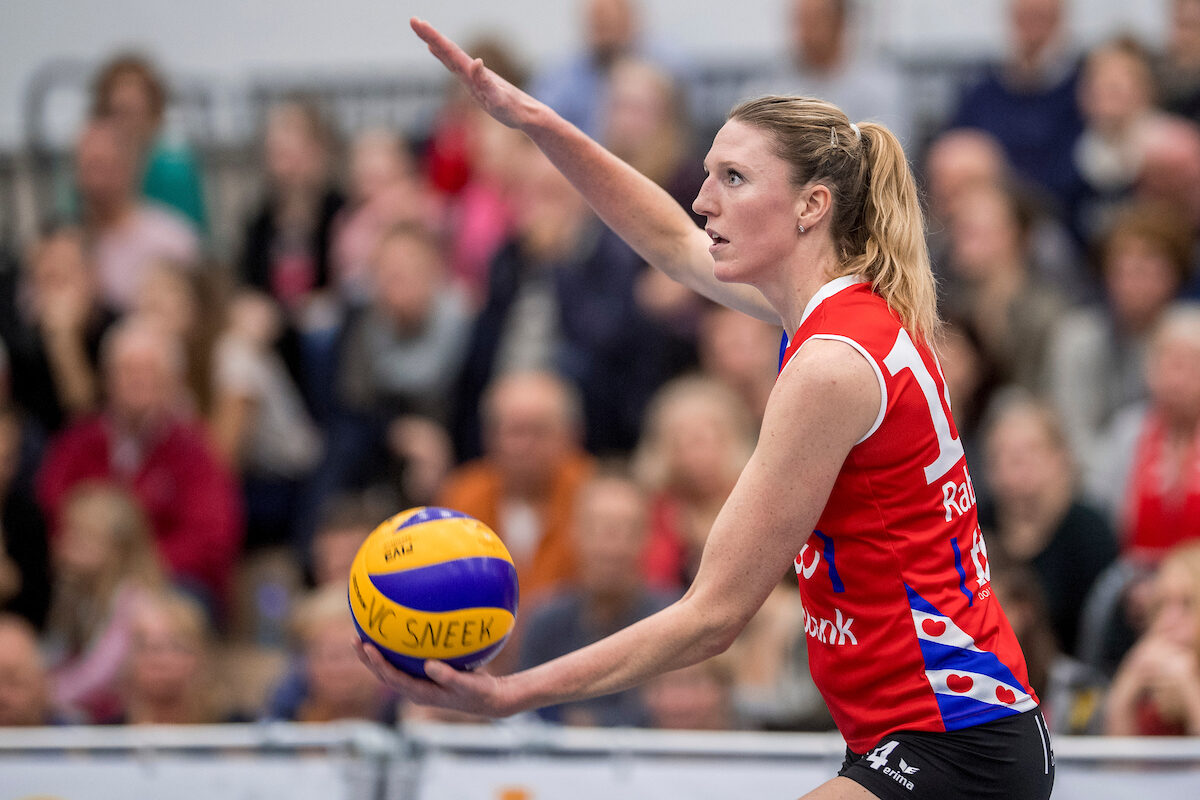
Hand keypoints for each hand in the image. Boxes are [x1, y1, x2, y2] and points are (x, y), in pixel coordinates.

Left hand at [354, 639, 515, 716]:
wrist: (489, 699)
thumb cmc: (479, 692)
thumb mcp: (468, 685)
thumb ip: (449, 676)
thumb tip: (429, 664)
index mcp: (420, 693)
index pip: (392, 678)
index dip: (378, 663)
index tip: (367, 646)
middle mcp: (415, 689)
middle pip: (383, 674)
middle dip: (367, 658)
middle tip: (355, 638)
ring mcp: (418, 683)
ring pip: (390, 669)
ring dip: (375, 655)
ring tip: (364, 634)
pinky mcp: (424, 676)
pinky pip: (404, 662)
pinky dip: (394, 649)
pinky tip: (395, 631)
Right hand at [410, 17, 540, 129]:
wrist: (527, 114)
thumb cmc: (514, 110)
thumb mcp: (498, 99)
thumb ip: (486, 82)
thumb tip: (476, 62)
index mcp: (473, 73)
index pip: (450, 51)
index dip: (434, 37)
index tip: (418, 23)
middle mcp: (471, 72)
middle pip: (448, 50)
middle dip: (430, 36)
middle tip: (413, 20)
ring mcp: (472, 78)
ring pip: (450, 57)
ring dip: (435, 44)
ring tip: (422, 33)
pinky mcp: (475, 85)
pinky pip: (455, 67)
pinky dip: (443, 56)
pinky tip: (436, 52)